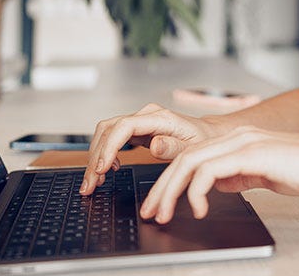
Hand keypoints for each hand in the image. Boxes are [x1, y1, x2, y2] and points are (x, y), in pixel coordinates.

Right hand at [78, 103, 222, 194]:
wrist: (208, 134)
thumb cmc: (203, 141)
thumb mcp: (194, 147)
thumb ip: (174, 147)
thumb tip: (154, 145)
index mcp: (159, 118)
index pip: (124, 127)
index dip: (109, 147)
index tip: (102, 168)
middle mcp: (145, 115)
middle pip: (108, 130)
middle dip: (96, 157)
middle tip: (90, 183)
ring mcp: (139, 121)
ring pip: (105, 133)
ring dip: (96, 156)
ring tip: (94, 181)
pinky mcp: (136, 129)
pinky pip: (112, 138)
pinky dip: (104, 154)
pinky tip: (107, 170)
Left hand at [139, 126, 298, 223]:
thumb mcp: (264, 174)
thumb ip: (239, 175)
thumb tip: (215, 185)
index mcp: (238, 140)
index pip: (193, 158)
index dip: (171, 182)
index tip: (161, 205)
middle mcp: (236, 137)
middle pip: (184, 158)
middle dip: (162, 188)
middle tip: (151, 212)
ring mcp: (242, 142)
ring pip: (190, 163)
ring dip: (172, 191)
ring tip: (165, 213)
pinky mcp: (250, 152)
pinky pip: (210, 170)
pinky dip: (198, 191)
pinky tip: (200, 208)